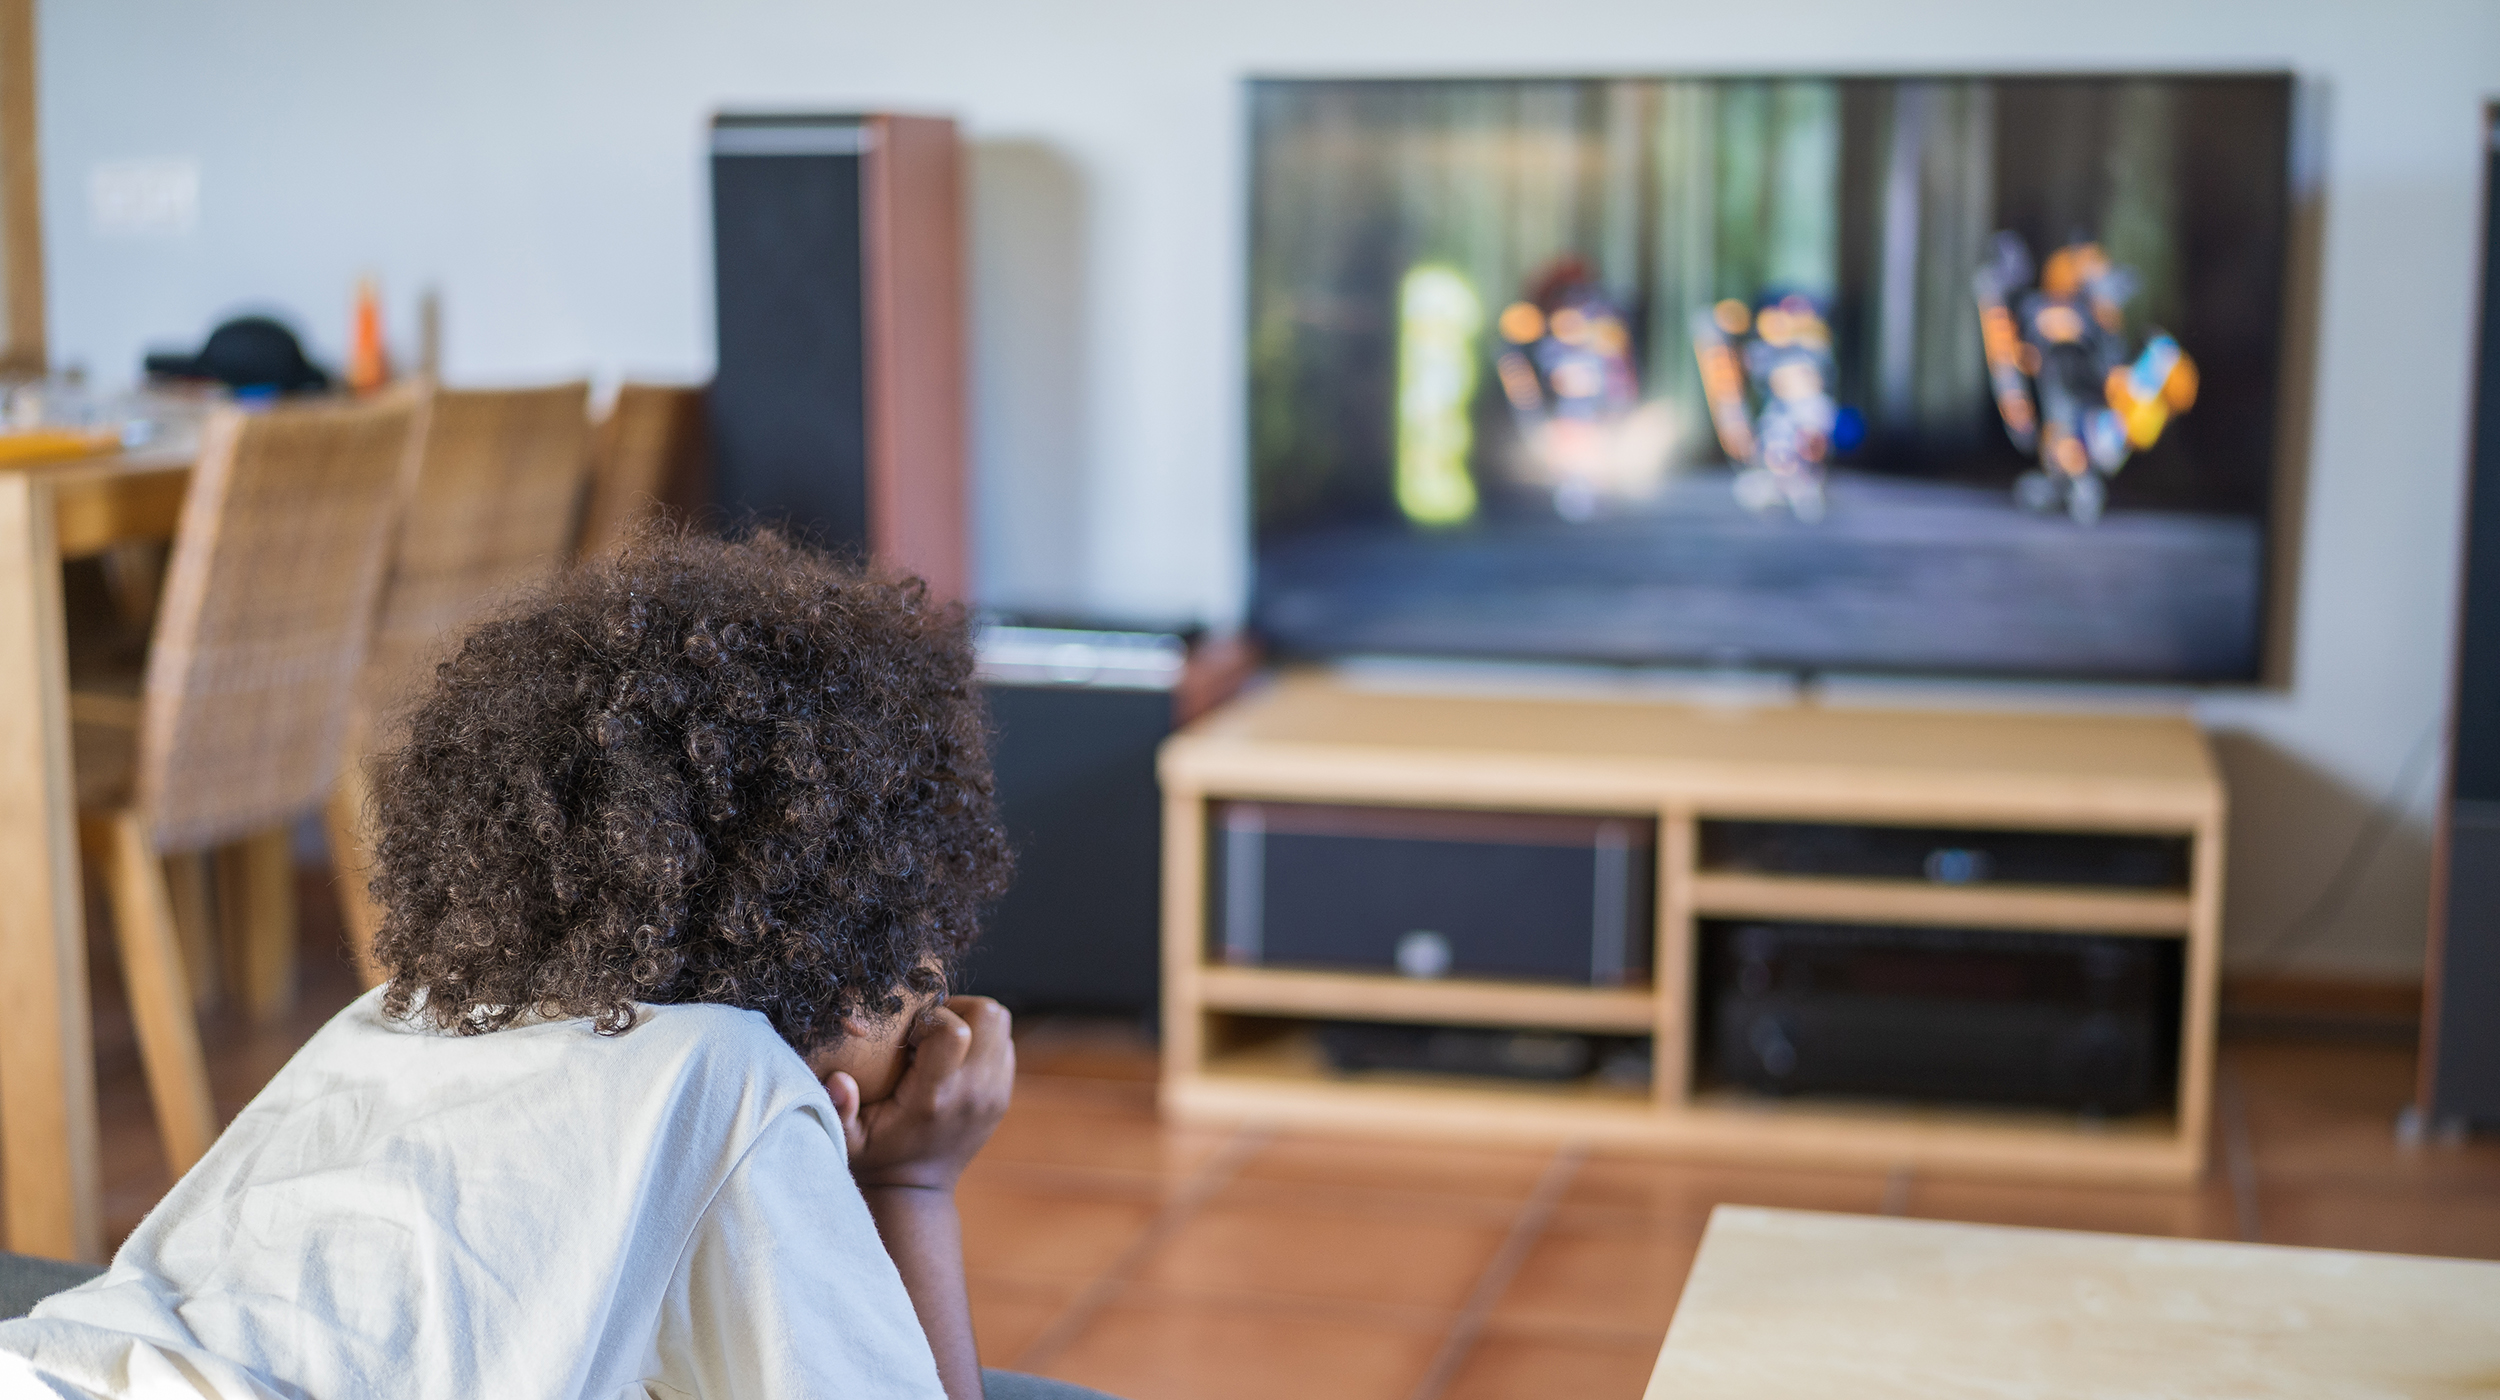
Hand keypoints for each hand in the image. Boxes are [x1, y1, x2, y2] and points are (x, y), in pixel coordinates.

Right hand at [824, 996, 1013, 1191]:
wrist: (916, 1191)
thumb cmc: (877, 1157)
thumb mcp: (847, 1137)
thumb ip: (838, 1107)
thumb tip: (840, 1078)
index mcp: (935, 1097)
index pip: (954, 1031)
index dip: (930, 1018)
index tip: (909, 1035)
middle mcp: (973, 1092)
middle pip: (989, 1014)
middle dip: (958, 1008)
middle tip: (929, 1028)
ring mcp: (995, 1093)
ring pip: (1001, 1024)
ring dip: (972, 1022)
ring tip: (940, 1042)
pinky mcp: (1003, 1095)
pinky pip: (1005, 1044)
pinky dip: (983, 1041)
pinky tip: (954, 1060)